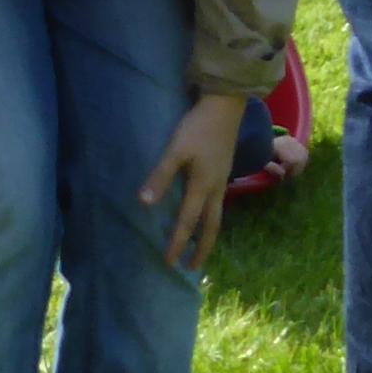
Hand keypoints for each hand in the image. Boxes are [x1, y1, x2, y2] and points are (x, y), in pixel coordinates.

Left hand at [140, 90, 245, 271]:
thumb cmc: (198, 127)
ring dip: (208, 235)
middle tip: (193, 267)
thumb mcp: (175, 150)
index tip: (170, 263)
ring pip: (217, 216)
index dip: (178, 243)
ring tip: (200, 248)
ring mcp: (222, 180)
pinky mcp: (223, 171)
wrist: (226, 106)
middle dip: (202, 248)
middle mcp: (215, 188)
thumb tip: (145, 204)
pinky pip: (218, 204)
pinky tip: (204, 215)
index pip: (187, 222)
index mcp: (202, 186)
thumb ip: (160, 176)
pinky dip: (211, 218)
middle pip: (211, 226)